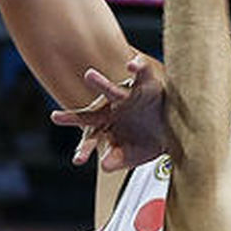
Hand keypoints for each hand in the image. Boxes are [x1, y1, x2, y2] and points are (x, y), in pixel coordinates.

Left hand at [50, 55, 166, 171]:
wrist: (175, 127)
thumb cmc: (149, 139)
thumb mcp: (133, 154)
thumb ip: (118, 159)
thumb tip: (104, 165)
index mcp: (106, 123)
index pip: (88, 133)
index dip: (80, 145)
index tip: (72, 155)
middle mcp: (113, 108)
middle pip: (92, 114)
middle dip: (74, 118)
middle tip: (55, 119)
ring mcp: (128, 95)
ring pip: (112, 91)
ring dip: (100, 84)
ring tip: (88, 75)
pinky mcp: (147, 84)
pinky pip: (142, 72)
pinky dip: (138, 66)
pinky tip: (132, 65)